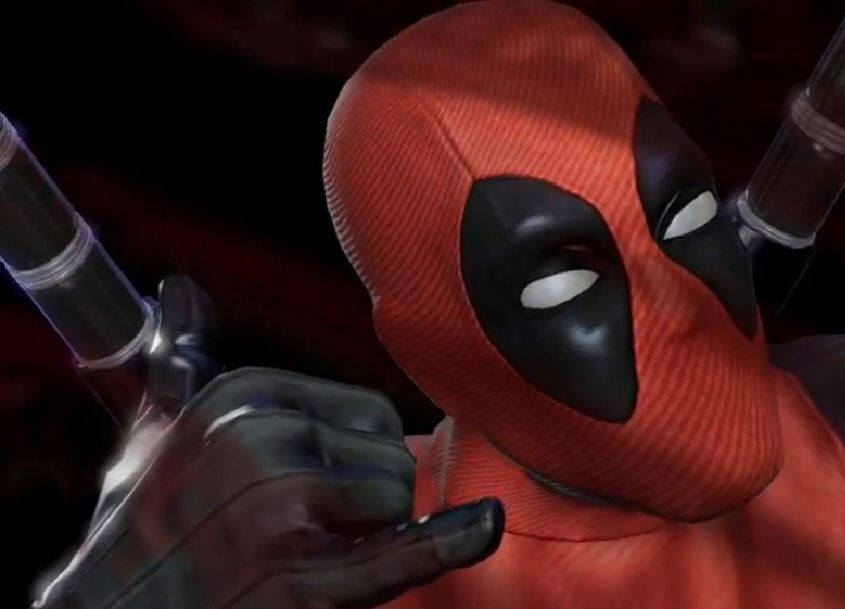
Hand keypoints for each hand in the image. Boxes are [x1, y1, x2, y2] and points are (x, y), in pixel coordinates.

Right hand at [34, 368, 503, 608]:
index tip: (328, 480)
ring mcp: (281, 513)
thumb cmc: (138, 528)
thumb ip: (179, 360)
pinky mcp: (301, 581)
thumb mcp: (149, 433)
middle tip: (316, 527)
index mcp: (240, 399)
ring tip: (314, 551)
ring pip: (395, 502)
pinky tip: (484, 524)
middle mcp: (261, 443)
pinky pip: (401, 553)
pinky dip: (452, 541)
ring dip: (373, 536)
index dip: (364, 453)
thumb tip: (181, 291)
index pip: (369, 410)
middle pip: (391, 455)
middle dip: (370, 497)